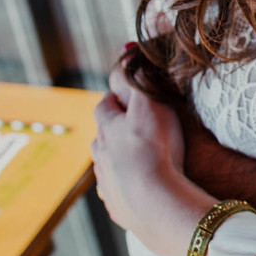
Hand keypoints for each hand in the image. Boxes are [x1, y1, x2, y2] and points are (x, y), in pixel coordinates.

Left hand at [92, 58, 188, 234]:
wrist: (154, 201)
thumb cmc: (155, 148)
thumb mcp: (149, 104)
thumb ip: (137, 78)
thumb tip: (127, 50)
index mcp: (107, 128)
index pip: (105, 105)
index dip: (116, 99)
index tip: (129, 97)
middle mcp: (100, 154)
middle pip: (103, 136)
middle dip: (115, 130)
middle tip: (136, 128)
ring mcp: (106, 181)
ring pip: (108, 163)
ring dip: (121, 159)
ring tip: (142, 160)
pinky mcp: (117, 205)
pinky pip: (119, 191)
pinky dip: (129, 186)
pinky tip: (144, 188)